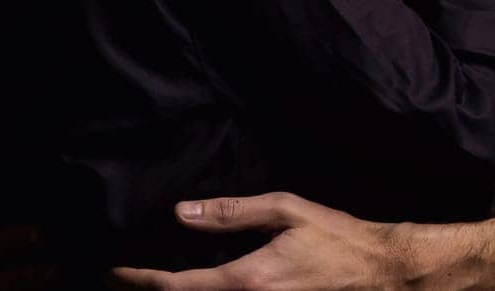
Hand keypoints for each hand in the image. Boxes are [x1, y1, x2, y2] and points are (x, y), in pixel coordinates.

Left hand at [105, 192, 413, 290]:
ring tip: (154, 284)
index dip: (138, 280)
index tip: (113, 271)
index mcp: (245, 281)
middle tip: (123, 280)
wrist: (380, 273)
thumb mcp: (286, 211)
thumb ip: (232, 212)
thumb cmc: (335, 237)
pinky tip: (199, 286)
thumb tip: (182, 213)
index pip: (176, 286)